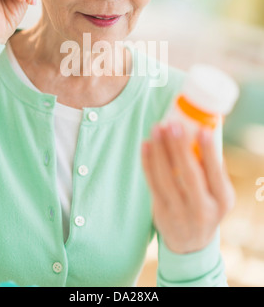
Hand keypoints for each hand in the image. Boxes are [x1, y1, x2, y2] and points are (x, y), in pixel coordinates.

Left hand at [141, 121, 234, 253]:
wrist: (190, 244)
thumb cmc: (206, 206)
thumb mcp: (218, 193)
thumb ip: (213, 168)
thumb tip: (203, 130)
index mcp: (222, 200)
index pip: (215, 173)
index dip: (208, 151)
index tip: (202, 129)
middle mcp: (202, 209)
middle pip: (189, 174)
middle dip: (180, 147)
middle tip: (173, 124)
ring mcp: (180, 212)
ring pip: (166, 177)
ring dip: (160, 150)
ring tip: (157, 128)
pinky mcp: (161, 212)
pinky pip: (152, 183)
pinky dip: (148, 162)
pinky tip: (146, 144)